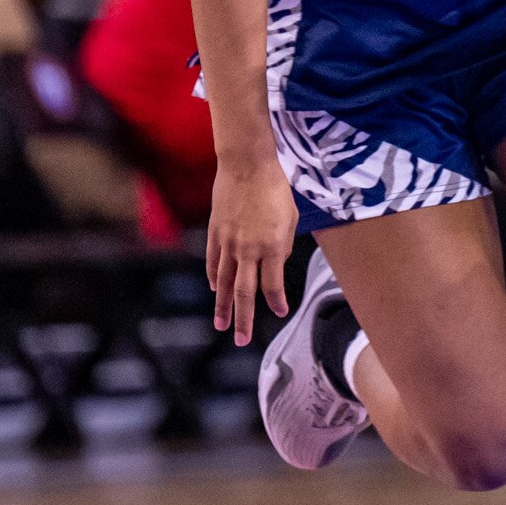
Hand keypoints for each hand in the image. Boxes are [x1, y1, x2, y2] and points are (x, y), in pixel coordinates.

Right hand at [206, 156, 296, 346]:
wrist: (247, 166)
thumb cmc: (275, 189)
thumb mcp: (291, 219)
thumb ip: (283, 246)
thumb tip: (276, 264)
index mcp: (272, 247)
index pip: (273, 285)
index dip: (276, 302)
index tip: (279, 312)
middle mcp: (248, 250)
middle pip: (244, 292)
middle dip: (243, 319)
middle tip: (240, 339)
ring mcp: (229, 243)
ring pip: (224, 282)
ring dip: (223, 306)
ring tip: (221, 325)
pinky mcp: (216, 233)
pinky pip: (214, 262)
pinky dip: (214, 278)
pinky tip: (215, 290)